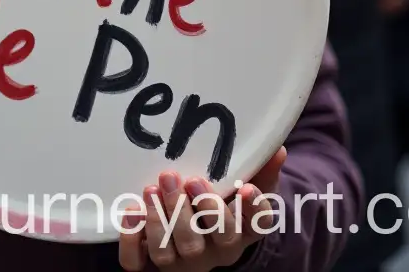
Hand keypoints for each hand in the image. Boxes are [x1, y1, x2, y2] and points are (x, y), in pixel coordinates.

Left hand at [118, 147, 286, 269]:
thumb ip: (260, 169)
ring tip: (154, 188)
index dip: (252, 211)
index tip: (247, 188)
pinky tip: (132, 211)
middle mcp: (211, 252)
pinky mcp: (149, 263)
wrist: (191, 228)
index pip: (253, 228)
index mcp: (239, 234)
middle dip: (200, 209)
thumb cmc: (221, 199)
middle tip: (188, 179)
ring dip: (161, 222)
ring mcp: (179, 261)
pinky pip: (137, 262)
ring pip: (170, 255)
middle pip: (209, 242)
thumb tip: (277, 148)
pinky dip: (131, 241)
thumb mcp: (244, 185)